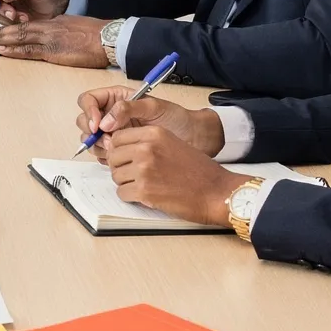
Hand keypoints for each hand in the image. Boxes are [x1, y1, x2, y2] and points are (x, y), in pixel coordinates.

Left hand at [0, 14, 109, 66]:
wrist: (109, 38)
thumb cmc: (97, 35)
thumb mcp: (76, 27)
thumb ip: (61, 31)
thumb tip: (54, 38)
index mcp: (55, 22)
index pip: (29, 25)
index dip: (12, 27)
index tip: (0, 30)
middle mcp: (49, 28)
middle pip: (20, 29)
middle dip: (1, 31)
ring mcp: (50, 39)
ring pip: (21, 37)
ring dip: (2, 39)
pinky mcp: (54, 52)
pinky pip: (29, 50)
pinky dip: (14, 49)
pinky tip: (4, 50)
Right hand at [75, 86, 223, 157]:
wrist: (194, 139)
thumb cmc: (178, 119)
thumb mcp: (154, 108)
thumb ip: (127, 109)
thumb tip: (104, 122)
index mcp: (117, 98)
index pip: (88, 100)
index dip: (88, 112)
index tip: (97, 126)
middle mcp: (112, 115)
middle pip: (84, 120)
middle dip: (91, 132)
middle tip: (108, 142)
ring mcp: (114, 133)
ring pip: (91, 139)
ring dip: (98, 146)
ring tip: (116, 151)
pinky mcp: (119, 150)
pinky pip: (101, 154)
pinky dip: (105, 157)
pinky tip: (120, 158)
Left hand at [98, 126, 241, 226]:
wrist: (217, 192)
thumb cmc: (200, 171)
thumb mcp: (173, 144)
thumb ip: (148, 142)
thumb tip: (120, 148)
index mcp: (154, 133)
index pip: (117, 138)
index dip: (119, 150)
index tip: (125, 158)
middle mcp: (147, 148)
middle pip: (113, 157)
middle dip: (121, 167)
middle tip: (135, 175)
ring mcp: (144, 170)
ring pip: (116, 176)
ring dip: (126, 183)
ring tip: (145, 185)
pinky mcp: (144, 191)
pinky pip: (122, 193)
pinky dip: (131, 197)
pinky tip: (146, 196)